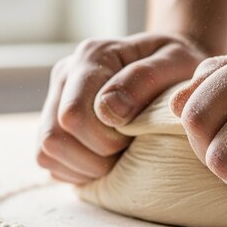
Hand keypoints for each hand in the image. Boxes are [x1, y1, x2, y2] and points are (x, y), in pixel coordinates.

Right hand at [37, 33, 207, 184]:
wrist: (173, 66)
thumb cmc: (179, 67)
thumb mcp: (176, 62)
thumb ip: (144, 78)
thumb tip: (108, 109)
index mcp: (92, 56)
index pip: (73, 115)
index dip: (105, 139)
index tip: (135, 135)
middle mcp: (66, 74)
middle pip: (54, 137)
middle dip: (96, 156)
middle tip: (128, 148)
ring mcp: (56, 98)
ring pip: (47, 152)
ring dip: (85, 166)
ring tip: (117, 155)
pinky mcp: (55, 121)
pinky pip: (50, 161)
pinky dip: (78, 170)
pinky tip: (105, 159)